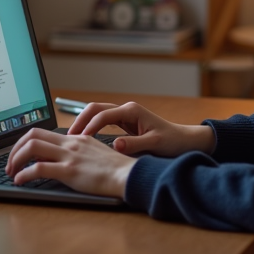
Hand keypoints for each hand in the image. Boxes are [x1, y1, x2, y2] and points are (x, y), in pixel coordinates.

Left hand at [5, 129, 134, 197]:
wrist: (128, 175)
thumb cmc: (116, 169)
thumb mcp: (95, 153)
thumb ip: (78, 151)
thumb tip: (61, 158)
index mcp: (76, 138)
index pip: (42, 132)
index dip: (24, 142)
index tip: (19, 155)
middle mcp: (70, 143)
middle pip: (32, 135)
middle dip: (15, 149)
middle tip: (10, 164)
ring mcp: (69, 156)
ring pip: (32, 148)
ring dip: (15, 160)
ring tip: (11, 172)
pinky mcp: (69, 171)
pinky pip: (39, 168)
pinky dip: (24, 174)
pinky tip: (20, 181)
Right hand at [67, 101, 215, 157]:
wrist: (185, 141)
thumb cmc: (173, 141)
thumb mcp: (155, 144)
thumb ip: (134, 144)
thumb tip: (116, 145)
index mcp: (132, 111)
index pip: (103, 115)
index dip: (88, 127)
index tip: (79, 140)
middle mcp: (126, 110)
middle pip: (95, 109)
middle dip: (79, 120)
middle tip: (68, 137)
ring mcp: (125, 115)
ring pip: (97, 113)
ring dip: (83, 123)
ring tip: (71, 139)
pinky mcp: (124, 123)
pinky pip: (102, 121)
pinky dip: (90, 127)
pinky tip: (83, 140)